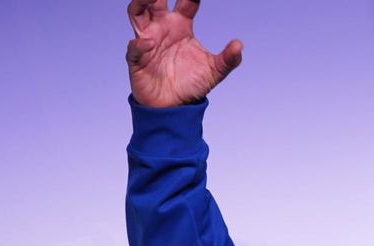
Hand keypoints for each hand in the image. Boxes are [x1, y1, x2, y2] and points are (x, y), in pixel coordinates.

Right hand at [126, 0, 242, 106]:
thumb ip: (229, 59)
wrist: (174, 107)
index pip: (186, 1)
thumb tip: (239, 45)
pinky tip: (149, 43)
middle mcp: (163, 28)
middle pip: (156, 1)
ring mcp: (148, 40)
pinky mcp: (137, 59)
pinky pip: (134, 47)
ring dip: (141, 3)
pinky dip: (139, 44)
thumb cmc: (192, 84)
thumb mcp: (215, 71)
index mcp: (181, 26)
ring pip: (137, 13)